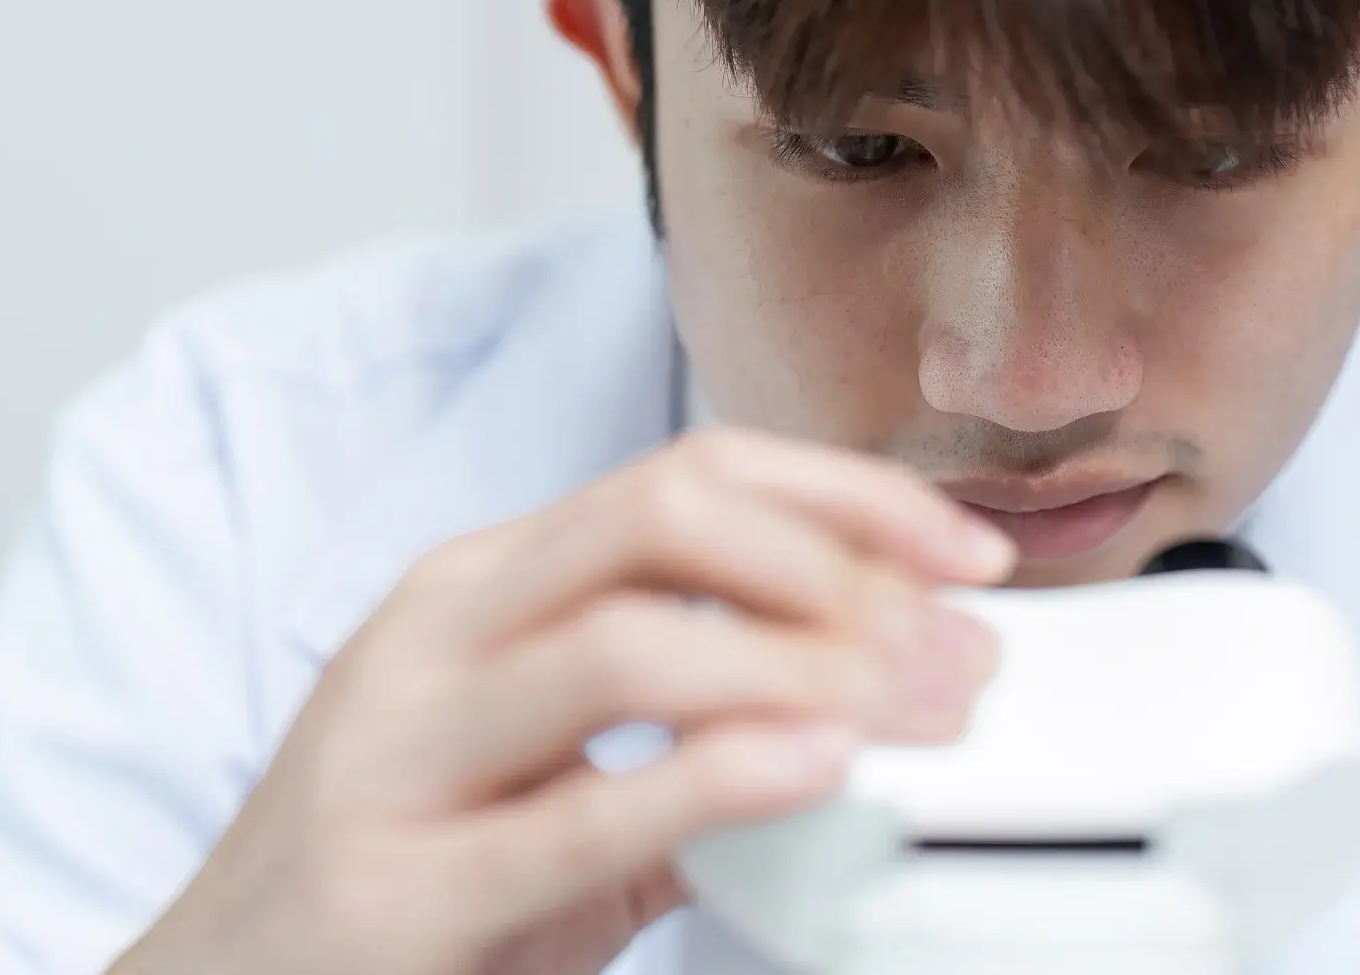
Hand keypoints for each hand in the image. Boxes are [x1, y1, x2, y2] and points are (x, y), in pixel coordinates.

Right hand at [108, 428, 1014, 974]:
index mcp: (479, 588)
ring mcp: (400, 754)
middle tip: (957, 642)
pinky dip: (721, 775)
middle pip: (662, 516)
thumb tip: (873, 709)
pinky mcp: (395, 886)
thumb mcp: (542, 774)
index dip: (846, 495)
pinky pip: (582, 809)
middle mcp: (433, 639)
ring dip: (809, 666)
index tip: (965, 552)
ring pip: (629, 640)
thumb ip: (686, 737)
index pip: (687, 475)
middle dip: (840, 563)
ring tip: (917, 711)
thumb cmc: (397, 884)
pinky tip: (817, 769)